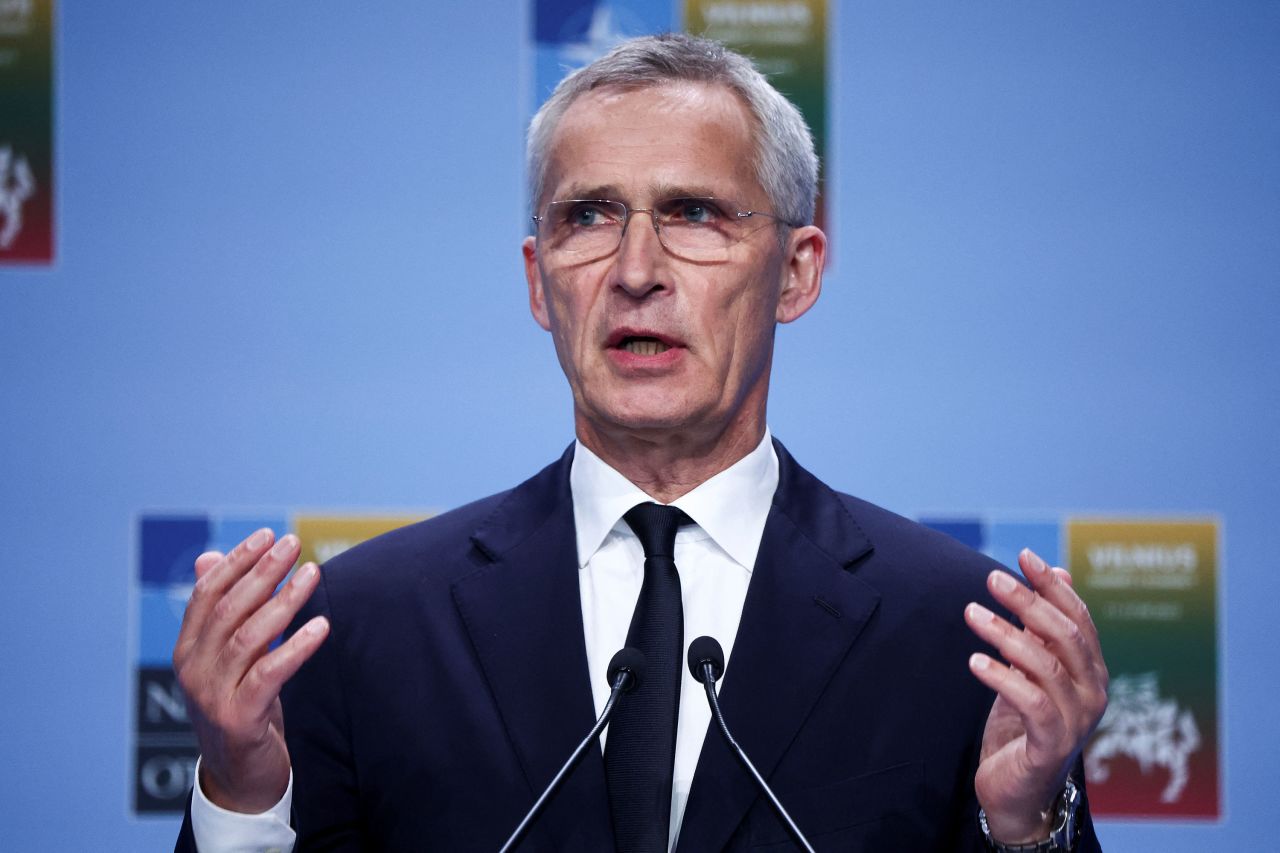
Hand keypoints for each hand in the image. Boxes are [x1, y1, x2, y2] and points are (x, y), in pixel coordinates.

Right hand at [172, 528, 329, 812]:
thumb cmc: (241, 707)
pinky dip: (296, 647)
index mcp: (188, 649)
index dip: (237, 562)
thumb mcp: (230, 657)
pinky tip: (321, 625)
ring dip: (283, 601)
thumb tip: (209, 557)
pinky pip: (269, 674)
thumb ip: (225, 611)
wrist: (240, 778)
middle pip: (228, 609)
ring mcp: (212, 696)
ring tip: (312, 573)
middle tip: (293, 543)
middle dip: (262, 572)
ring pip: (248, 637)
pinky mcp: (238, 719)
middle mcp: (193, 669)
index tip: (268, 535)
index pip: (207, 594)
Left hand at [964, 549, 1107, 842]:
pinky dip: (1003, 678)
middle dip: (1028, 602)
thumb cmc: (1023, 726)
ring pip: (1045, 665)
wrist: (1018, 792)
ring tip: (971, 613)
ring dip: (1005, 634)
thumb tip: (1061, 574)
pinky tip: (975, 661)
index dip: (1053, 586)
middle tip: (991, 578)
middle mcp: (1093, 693)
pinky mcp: (1052, 745)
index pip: (1078, 618)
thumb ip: (1043, 629)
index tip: (1025, 555)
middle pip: (1064, 635)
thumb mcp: (1031, 671)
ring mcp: (1077, 721)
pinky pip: (1031, 702)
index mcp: (1090, 672)